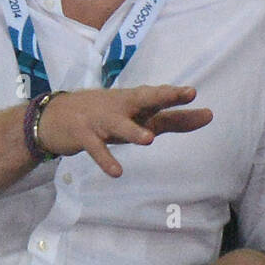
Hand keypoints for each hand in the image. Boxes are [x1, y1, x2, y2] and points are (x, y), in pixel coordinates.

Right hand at [35, 84, 211, 176]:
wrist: (54, 116)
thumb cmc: (106, 115)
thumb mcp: (139, 116)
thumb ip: (173, 119)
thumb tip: (209, 116)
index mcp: (135, 101)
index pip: (159, 97)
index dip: (176, 95)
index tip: (193, 93)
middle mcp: (121, 107)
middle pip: (145, 99)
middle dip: (163, 96)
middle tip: (184, 93)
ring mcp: (101, 121)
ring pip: (120, 125)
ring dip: (133, 131)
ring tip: (148, 140)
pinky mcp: (84, 136)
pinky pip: (97, 149)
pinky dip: (106, 160)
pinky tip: (117, 172)